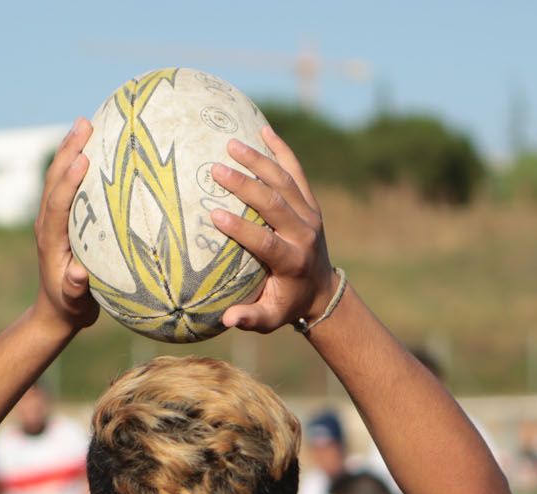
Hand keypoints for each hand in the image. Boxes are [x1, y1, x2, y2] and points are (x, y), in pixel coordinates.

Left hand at [32, 118, 99, 332]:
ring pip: (58, 177)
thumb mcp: (75, 303)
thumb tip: (78, 274)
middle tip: (85, 123)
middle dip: (68, 150)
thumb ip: (76, 289)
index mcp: (51, 239)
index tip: (83, 159)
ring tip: (86, 122)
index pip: (58, 203)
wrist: (55, 311)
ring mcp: (52, 218)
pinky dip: (75, 162)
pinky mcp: (60, 218)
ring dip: (70, 149)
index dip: (69, 181)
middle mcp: (47, 223)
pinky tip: (91, 146)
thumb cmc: (71, 308)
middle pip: (55, 179)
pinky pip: (67, 184)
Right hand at [212, 128, 337, 332]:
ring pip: (285, 181)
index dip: (242, 229)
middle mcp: (304, 234)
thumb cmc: (286, 304)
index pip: (266, 242)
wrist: (322, 289)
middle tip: (216, 169)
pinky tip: (263, 129)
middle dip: (246, 186)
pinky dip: (281, 150)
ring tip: (231, 144)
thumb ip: (250, 318)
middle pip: (275, 204)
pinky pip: (296, 171)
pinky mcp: (311, 203)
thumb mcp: (270, 318)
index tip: (214, 214)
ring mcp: (310, 215)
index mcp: (292, 261)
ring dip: (259, 161)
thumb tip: (227, 320)